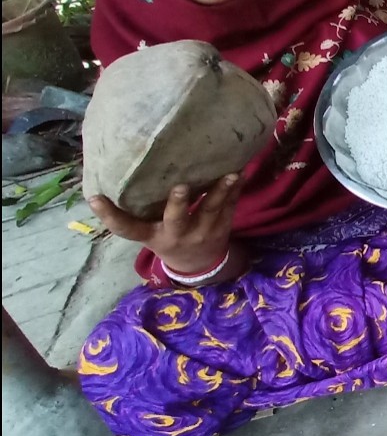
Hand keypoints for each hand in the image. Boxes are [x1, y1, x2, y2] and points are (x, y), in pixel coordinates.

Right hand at [88, 173, 243, 273]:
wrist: (199, 265)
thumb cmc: (166, 239)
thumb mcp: (147, 232)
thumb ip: (134, 213)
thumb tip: (102, 182)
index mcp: (152, 235)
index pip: (126, 229)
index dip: (109, 215)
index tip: (95, 198)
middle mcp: (177, 234)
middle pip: (176, 219)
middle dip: (178, 204)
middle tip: (179, 186)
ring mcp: (202, 231)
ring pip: (211, 209)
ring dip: (220, 191)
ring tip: (229, 173)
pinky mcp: (223, 226)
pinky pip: (231, 204)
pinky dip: (236, 188)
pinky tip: (242, 170)